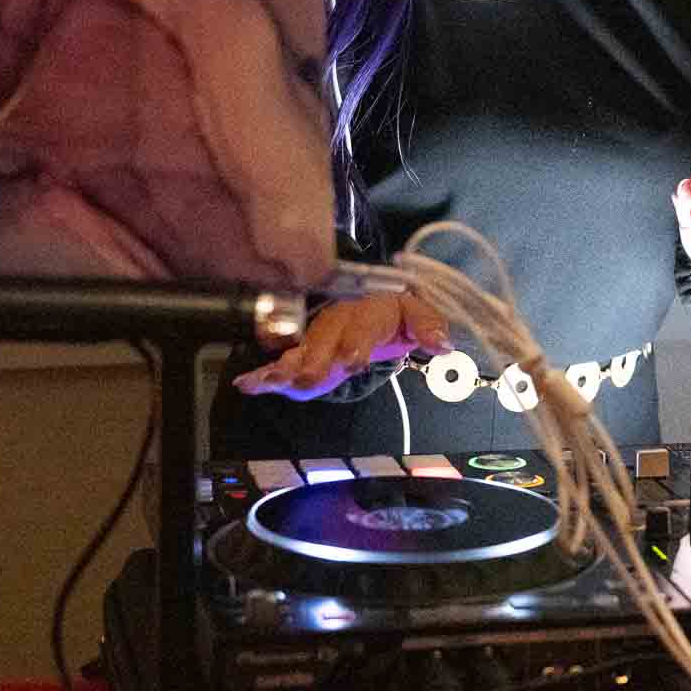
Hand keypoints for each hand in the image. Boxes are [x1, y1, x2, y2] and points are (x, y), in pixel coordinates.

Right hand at [230, 293, 449, 399]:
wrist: (368, 305)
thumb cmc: (392, 314)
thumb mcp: (417, 316)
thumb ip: (429, 327)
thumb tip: (444, 345)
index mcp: (369, 309)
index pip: (364, 324)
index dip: (357, 341)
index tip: (352, 361)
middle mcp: (338, 320)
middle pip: (325, 338)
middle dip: (317, 359)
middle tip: (309, 378)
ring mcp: (317, 338)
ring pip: (300, 350)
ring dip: (286, 366)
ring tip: (272, 381)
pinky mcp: (302, 356)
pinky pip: (281, 363)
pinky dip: (263, 373)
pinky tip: (246, 384)